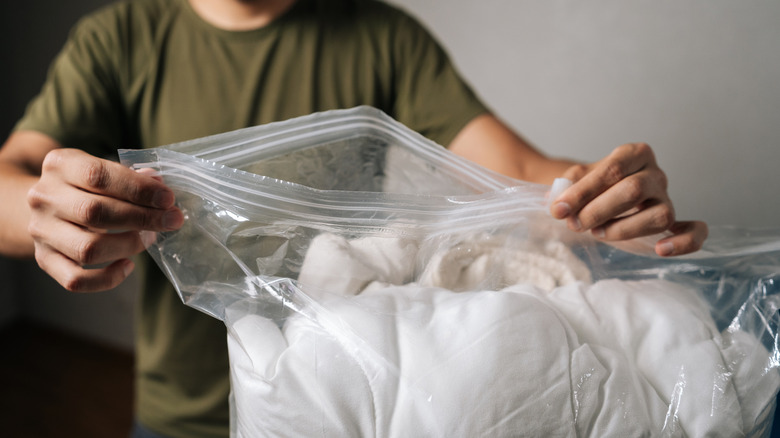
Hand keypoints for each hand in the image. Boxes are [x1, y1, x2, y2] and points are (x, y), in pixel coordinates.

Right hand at [26, 148, 183, 291]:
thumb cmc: (82, 185)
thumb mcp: (100, 170)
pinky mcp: (43, 259)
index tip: (168, 199)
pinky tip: (128, 266)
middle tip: (172, 220)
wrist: (40, 202)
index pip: (98, 176)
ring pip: (88, 249)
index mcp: (60, 165)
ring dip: (128, 246)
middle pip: (95, 213)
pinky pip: (75, 279)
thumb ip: (128, 176)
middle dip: (142, 218)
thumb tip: (158, 185)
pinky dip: (107, 278)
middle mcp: (44, 197)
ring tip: (150, 238)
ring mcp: (40, 231)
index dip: (138, 189)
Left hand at [549, 143, 707, 255]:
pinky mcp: (672, 223)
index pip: (612, 169)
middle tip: (574, 224)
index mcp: (633, 154)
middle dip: (598, 210)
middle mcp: (655, 174)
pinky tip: (661, 249)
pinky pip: (693, 231)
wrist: (590, 197)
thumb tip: (560, 206)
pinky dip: (684, 242)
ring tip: (597, 233)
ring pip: (659, 215)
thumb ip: (568, 189)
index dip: (584, 191)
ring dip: (624, 228)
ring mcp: (666, 198)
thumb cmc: (584, 188)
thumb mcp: (572, 180)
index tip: (559, 209)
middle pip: (634, 190)